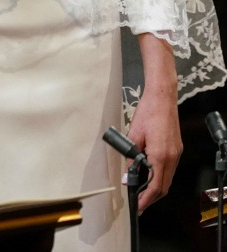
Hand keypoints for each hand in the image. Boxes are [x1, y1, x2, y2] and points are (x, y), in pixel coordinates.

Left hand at [126, 35, 181, 211]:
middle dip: (152, 197)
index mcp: (160, 156)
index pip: (155, 186)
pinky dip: (160, 175)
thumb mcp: (133, 136)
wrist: (162, 97)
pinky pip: (170, 168)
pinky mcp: (177, 148)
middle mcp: (172, 157)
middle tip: (139, 201)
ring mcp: (176, 153)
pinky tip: (150, 172)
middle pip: (164, 186)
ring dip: (156, 186)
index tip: (138, 206)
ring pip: (168, 178)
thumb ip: (130, 159)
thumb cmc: (147, 113)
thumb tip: (127, 176)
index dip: (146, 199)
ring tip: (142, 188)